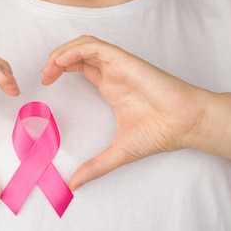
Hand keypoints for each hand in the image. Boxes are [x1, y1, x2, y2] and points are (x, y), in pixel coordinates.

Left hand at [42, 36, 211, 188]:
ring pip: (85, 45)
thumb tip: (74, 185)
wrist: (185, 124)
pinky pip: (97, 46)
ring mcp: (119, 65)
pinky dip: (76, 49)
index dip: (60, 70)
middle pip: (78, 53)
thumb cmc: (160, 132)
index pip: (80, 67)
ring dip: (63, 52)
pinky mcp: (126, 61)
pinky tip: (63, 61)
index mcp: (111, 87)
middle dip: (57, 59)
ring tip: (50, 68)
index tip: (45, 84)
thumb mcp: (118, 153)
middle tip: (44, 75)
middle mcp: (113, 73)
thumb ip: (95, 167)